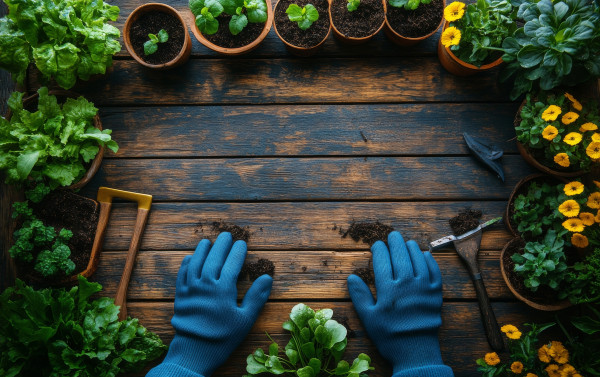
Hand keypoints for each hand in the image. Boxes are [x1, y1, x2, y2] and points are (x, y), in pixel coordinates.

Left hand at [147, 232, 272, 376]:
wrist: (194, 352)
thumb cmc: (223, 337)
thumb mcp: (245, 320)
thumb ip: (256, 297)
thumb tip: (267, 277)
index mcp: (223, 289)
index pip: (232, 263)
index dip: (237, 251)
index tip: (242, 243)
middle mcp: (205, 285)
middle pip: (213, 258)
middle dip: (221, 245)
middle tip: (226, 235)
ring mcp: (190, 289)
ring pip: (195, 263)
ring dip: (201, 250)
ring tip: (207, 241)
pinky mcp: (180, 296)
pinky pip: (182, 275)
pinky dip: (185, 264)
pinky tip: (189, 258)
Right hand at [347, 231, 452, 376]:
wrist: (415, 352)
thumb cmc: (388, 336)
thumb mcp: (368, 318)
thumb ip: (359, 295)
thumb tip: (351, 277)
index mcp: (388, 289)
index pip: (382, 261)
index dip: (379, 250)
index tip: (376, 245)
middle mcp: (407, 284)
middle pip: (401, 255)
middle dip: (395, 243)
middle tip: (392, 235)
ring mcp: (424, 288)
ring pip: (418, 259)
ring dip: (412, 248)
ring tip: (406, 243)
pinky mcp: (436, 294)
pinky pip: (435, 271)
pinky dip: (430, 260)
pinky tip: (425, 255)